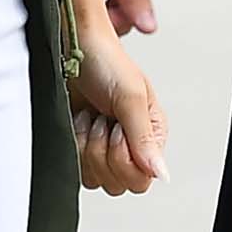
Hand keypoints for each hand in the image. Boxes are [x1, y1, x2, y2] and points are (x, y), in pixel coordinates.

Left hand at [71, 27, 167, 193]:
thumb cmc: (104, 61)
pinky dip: (74, 144)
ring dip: (87, 145)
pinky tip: (79, 122)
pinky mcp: (81, 147)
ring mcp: (103, 148)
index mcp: (151, 134)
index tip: (119, 130)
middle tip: (104, 121)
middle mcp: (130, 144)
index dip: (125, 160)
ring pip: (95, 179)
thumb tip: (161, 173)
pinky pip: (76, 169)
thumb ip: (145, 139)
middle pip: (118, 184)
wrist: (70, 47)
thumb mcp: (131, 96)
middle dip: (104, 152)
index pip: (143, 179)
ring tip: (92, 117)